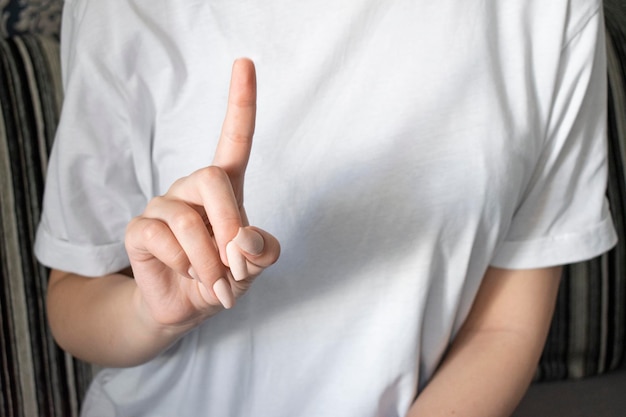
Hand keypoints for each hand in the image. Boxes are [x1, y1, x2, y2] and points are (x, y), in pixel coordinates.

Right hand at [125, 58, 279, 329]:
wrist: (186, 306)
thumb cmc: (224, 278)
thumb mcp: (254, 267)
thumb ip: (262, 252)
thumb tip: (245, 241)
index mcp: (225, 188)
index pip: (234, 138)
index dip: (241, 102)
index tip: (245, 62)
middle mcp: (191, 187)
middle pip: (212, 178)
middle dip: (231, 223)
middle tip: (237, 264)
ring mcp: (162, 205)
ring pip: (189, 221)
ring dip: (210, 263)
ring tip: (215, 283)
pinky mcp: (139, 228)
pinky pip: (163, 240)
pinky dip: (187, 267)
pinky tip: (188, 276)